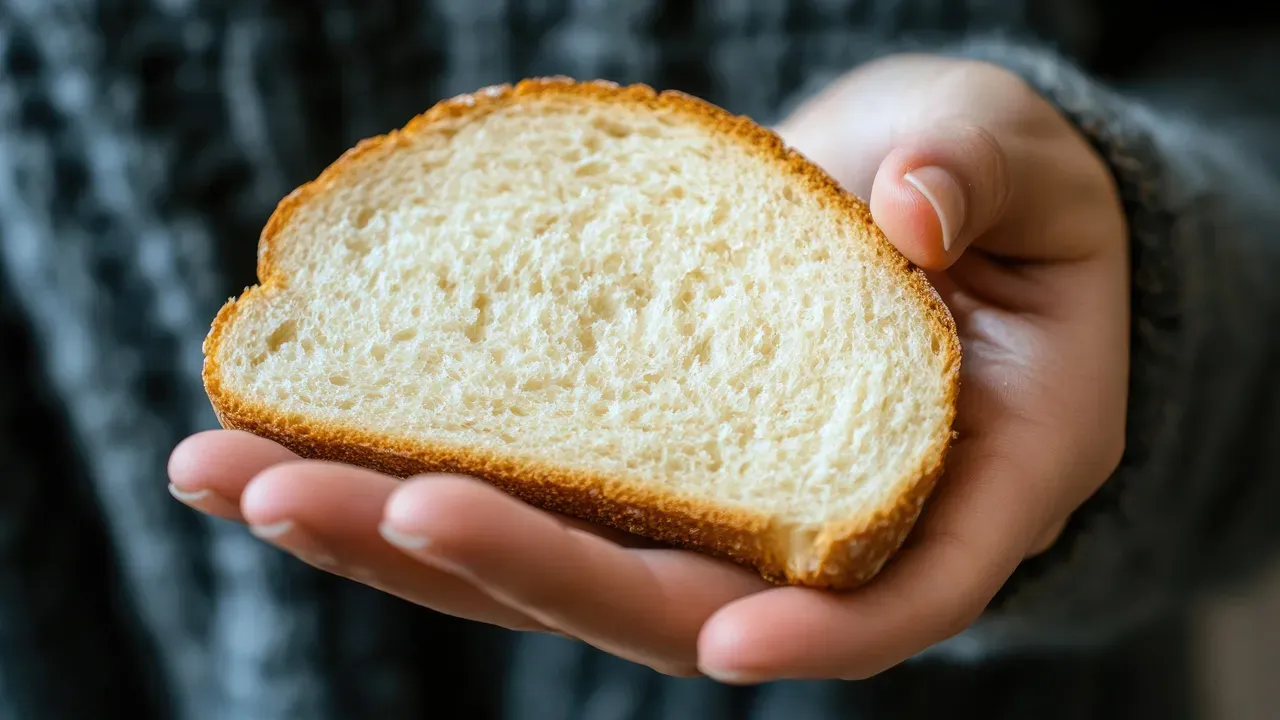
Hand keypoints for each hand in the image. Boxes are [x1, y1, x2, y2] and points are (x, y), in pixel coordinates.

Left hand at [168, 55, 1128, 681]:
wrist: (924, 206)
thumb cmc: (1002, 190)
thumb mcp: (1017, 158)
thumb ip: (981, 174)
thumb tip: (913, 210)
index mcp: (966, 484)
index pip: (901, 595)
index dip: (823, 634)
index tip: (730, 646)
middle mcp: (824, 529)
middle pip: (673, 602)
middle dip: (502, 565)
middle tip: (320, 504)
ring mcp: (714, 509)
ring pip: (566, 563)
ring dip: (395, 532)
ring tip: (235, 479)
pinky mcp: (637, 467)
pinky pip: (526, 490)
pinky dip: (406, 469)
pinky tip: (284, 440)